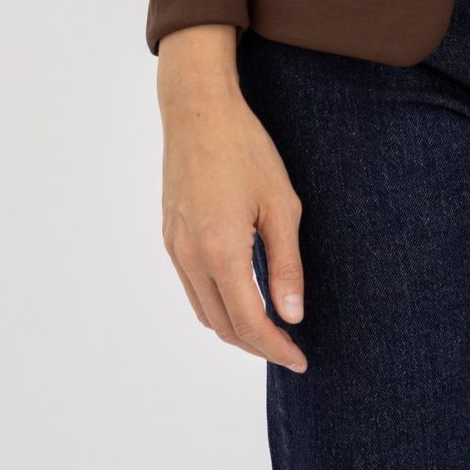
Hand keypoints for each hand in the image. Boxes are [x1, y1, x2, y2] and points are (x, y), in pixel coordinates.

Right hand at [157, 28, 307, 372]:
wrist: (197, 111)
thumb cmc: (245, 149)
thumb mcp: (280, 204)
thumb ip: (286, 264)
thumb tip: (292, 314)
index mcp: (221, 251)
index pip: (249, 323)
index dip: (276, 348)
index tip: (300, 358)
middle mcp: (191, 257)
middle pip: (223, 327)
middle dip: (257, 344)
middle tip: (289, 346)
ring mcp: (175, 249)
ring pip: (204, 312)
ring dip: (235, 328)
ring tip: (270, 326)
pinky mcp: (170, 237)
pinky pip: (192, 288)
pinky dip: (217, 304)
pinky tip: (241, 294)